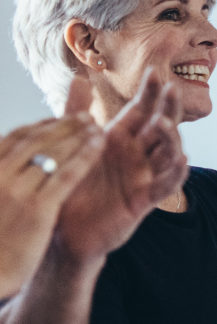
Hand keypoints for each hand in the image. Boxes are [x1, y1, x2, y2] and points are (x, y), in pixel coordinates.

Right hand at [0, 87, 105, 289]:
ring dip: (76, 133)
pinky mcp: (37, 207)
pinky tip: (100, 144)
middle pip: (34, 139)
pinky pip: (66, 173)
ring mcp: (15, 190)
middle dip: (61, 124)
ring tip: (95, 125)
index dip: (39, 127)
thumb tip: (13, 166)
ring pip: (52, 151)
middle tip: (84, 116)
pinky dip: (84, 154)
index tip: (57, 120)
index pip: (13, 139)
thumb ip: (1, 179)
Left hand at [53, 69, 190, 259]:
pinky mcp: (144, 199)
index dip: (149, 93)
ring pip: (167, 153)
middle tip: (172, 89)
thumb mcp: (71, 145)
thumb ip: (75, 112)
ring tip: (164, 123)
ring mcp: (143, 176)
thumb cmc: (72, 187)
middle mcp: (136, 154)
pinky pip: (165, 184)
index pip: (140, 110)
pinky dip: (176, 173)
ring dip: (170, 138)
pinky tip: (183, 160)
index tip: (155, 72)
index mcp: (119, 139)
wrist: (66, 229)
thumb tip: (78, 79)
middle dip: (168, 108)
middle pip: (160, 126)